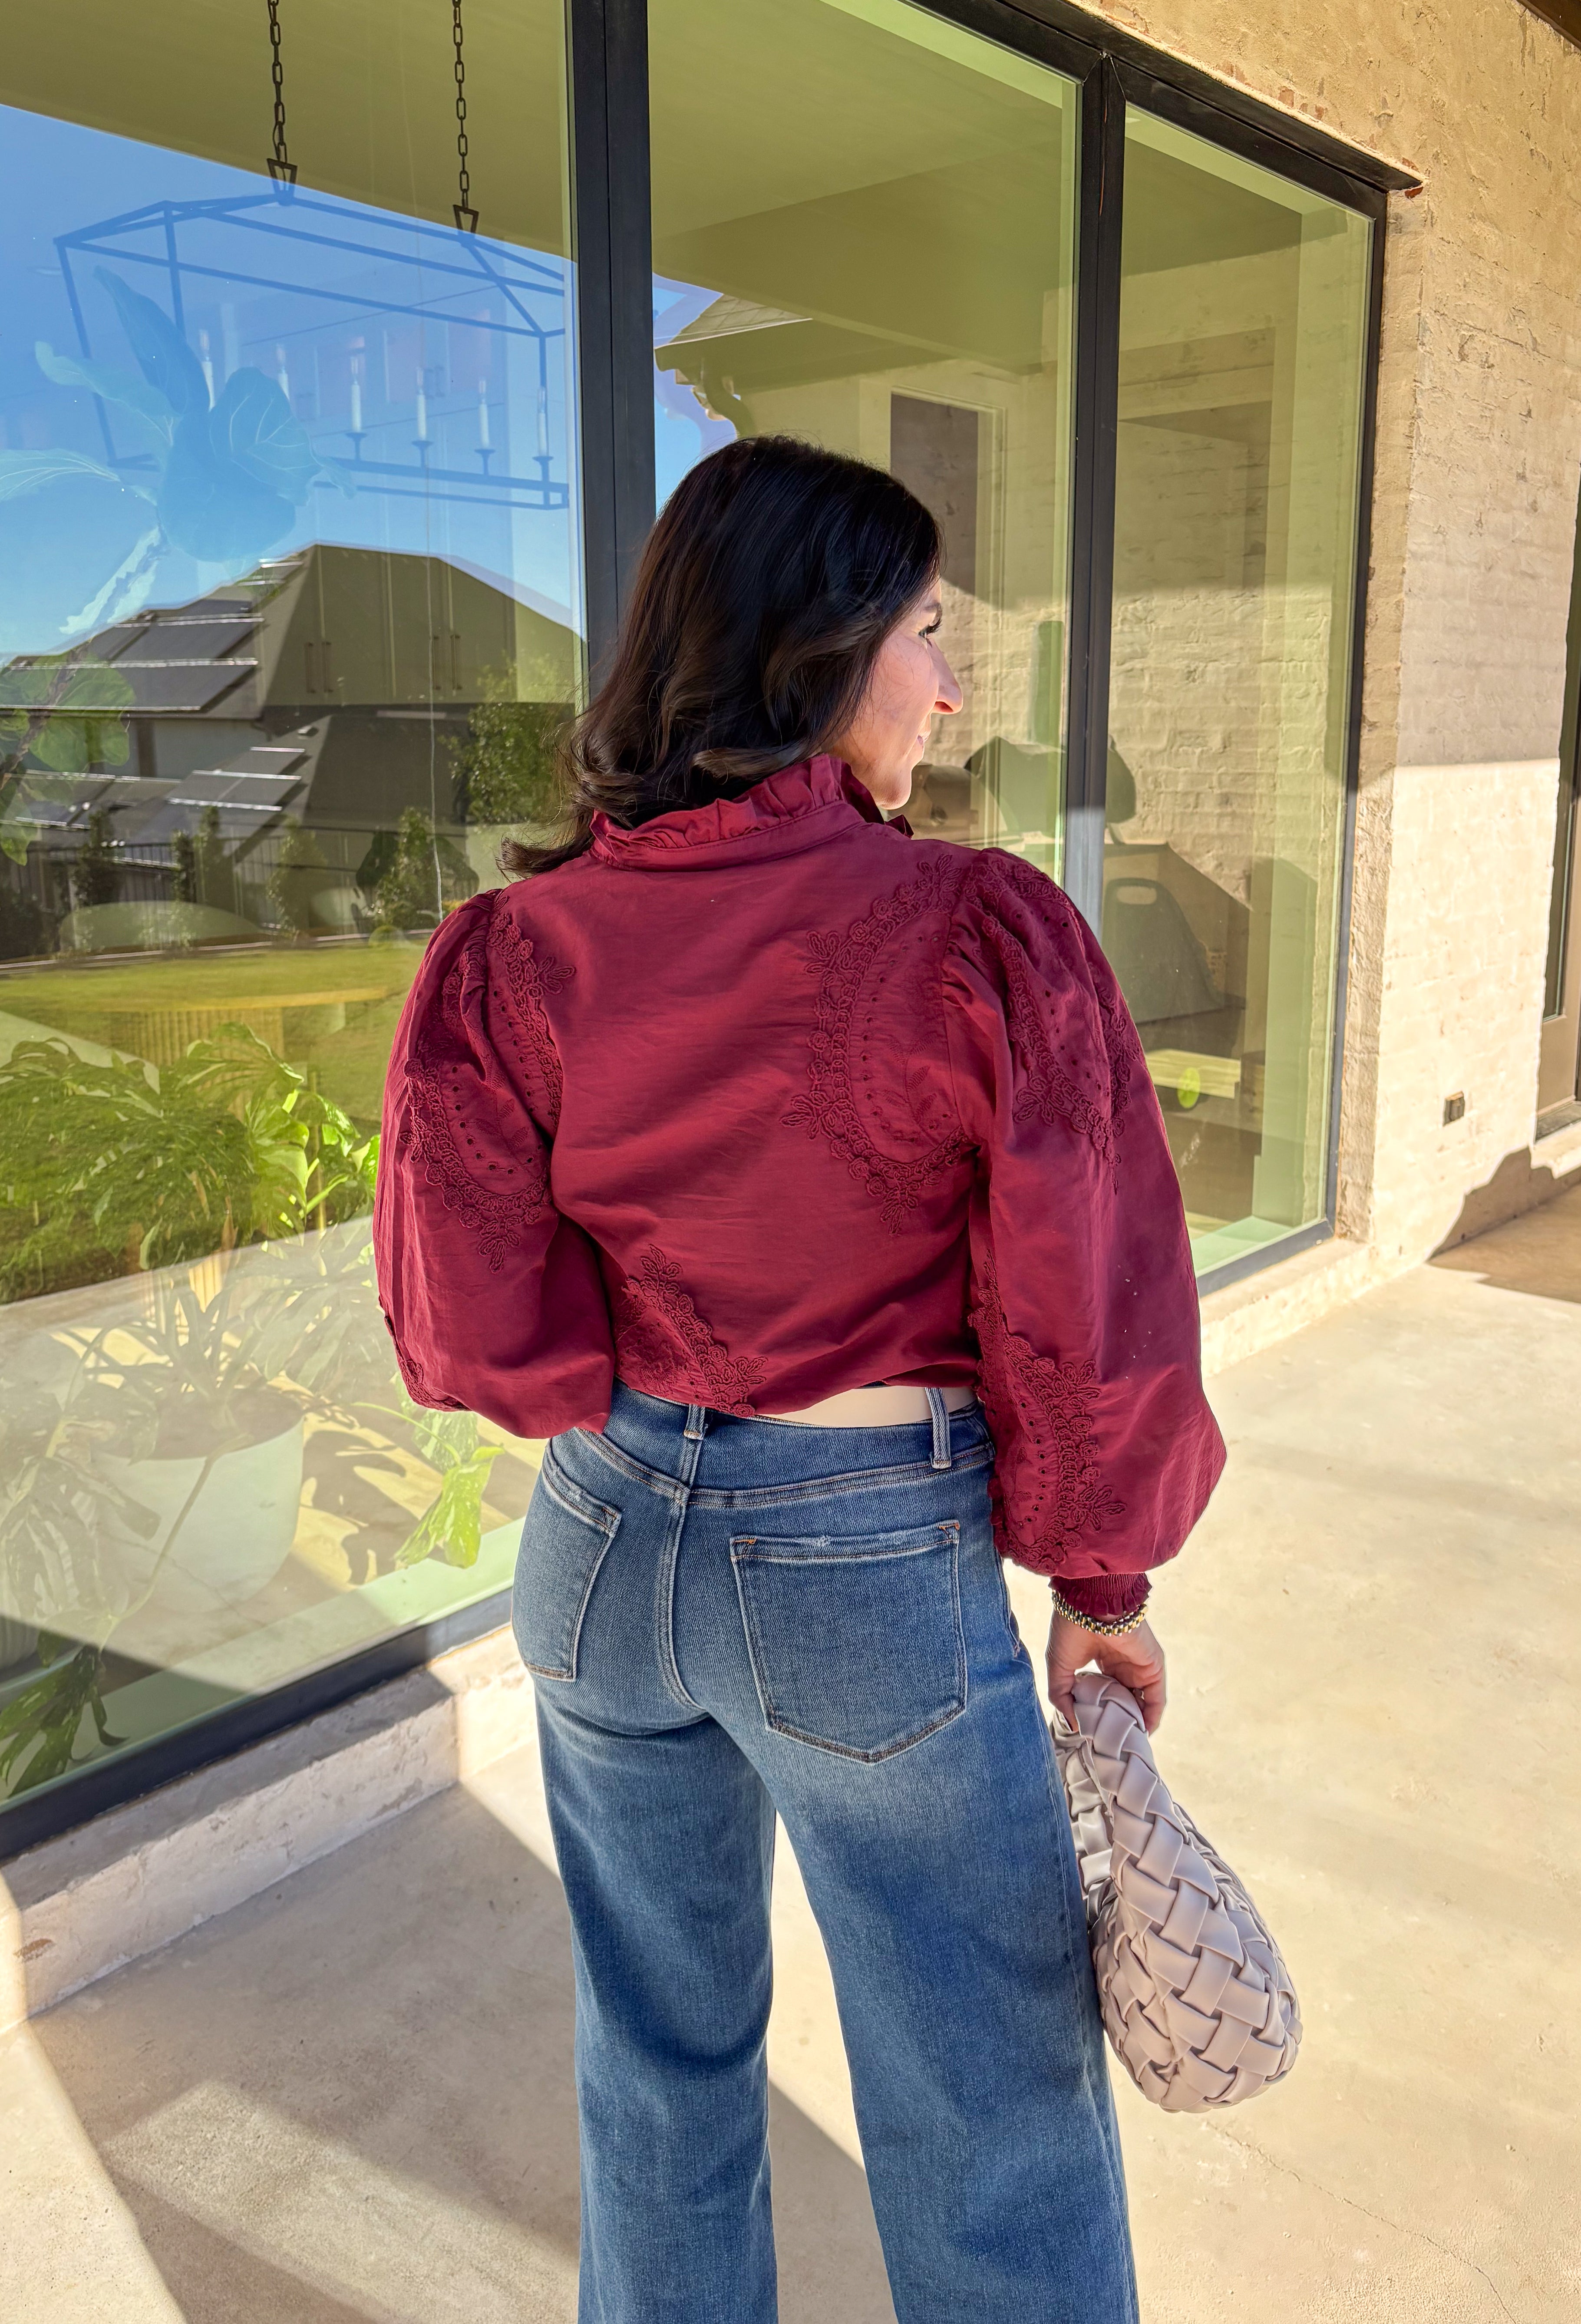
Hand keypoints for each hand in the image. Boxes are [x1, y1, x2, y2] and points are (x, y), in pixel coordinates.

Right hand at [1047, 1611, 1165, 1736]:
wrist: (1090, 1604)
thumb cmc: (1071, 1628)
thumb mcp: (1059, 1668)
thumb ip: (1062, 1696)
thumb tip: (1073, 1724)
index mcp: (1103, 1661)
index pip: (1108, 1693)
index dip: (1102, 1714)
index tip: (1094, 1733)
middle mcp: (1124, 1665)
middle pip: (1127, 1700)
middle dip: (1121, 1723)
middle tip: (1112, 1746)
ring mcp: (1140, 1666)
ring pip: (1142, 1702)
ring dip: (1137, 1723)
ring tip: (1127, 1745)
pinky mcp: (1153, 1666)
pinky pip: (1156, 1698)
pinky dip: (1152, 1717)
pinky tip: (1143, 1733)